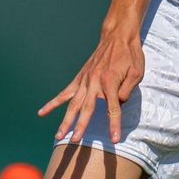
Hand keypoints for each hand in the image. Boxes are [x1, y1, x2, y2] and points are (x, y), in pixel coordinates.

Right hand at [37, 26, 144, 143]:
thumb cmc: (130, 55)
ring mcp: (84, 80)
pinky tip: (41, 113)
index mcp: (110, 81)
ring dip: (65, 120)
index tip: (114, 139)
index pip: (113, 108)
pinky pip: (64, 93)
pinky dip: (53, 103)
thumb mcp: (137, 73)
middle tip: (75, 141)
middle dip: (81, 126)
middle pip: (86, 108)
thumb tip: (117, 105)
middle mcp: (94, 81)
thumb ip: (127, 91)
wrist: (117, 36)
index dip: (114, 125)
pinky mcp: (79, 79)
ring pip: (72, 104)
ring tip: (59, 135)